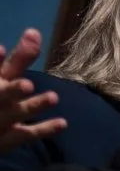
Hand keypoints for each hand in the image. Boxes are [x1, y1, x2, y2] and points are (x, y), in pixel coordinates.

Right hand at [0, 28, 62, 156]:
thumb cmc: (0, 98)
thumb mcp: (5, 77)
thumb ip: (20, 58)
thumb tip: (34, 32)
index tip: (1, 50)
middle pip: (1, 95)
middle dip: (12, 90)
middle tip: (27, 85)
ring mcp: (0, 121)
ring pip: (15, 114)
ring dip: (33, 106)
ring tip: (53, 97)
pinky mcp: (9, 139)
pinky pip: (26, 134)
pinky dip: (44, 129)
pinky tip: (63, 123)